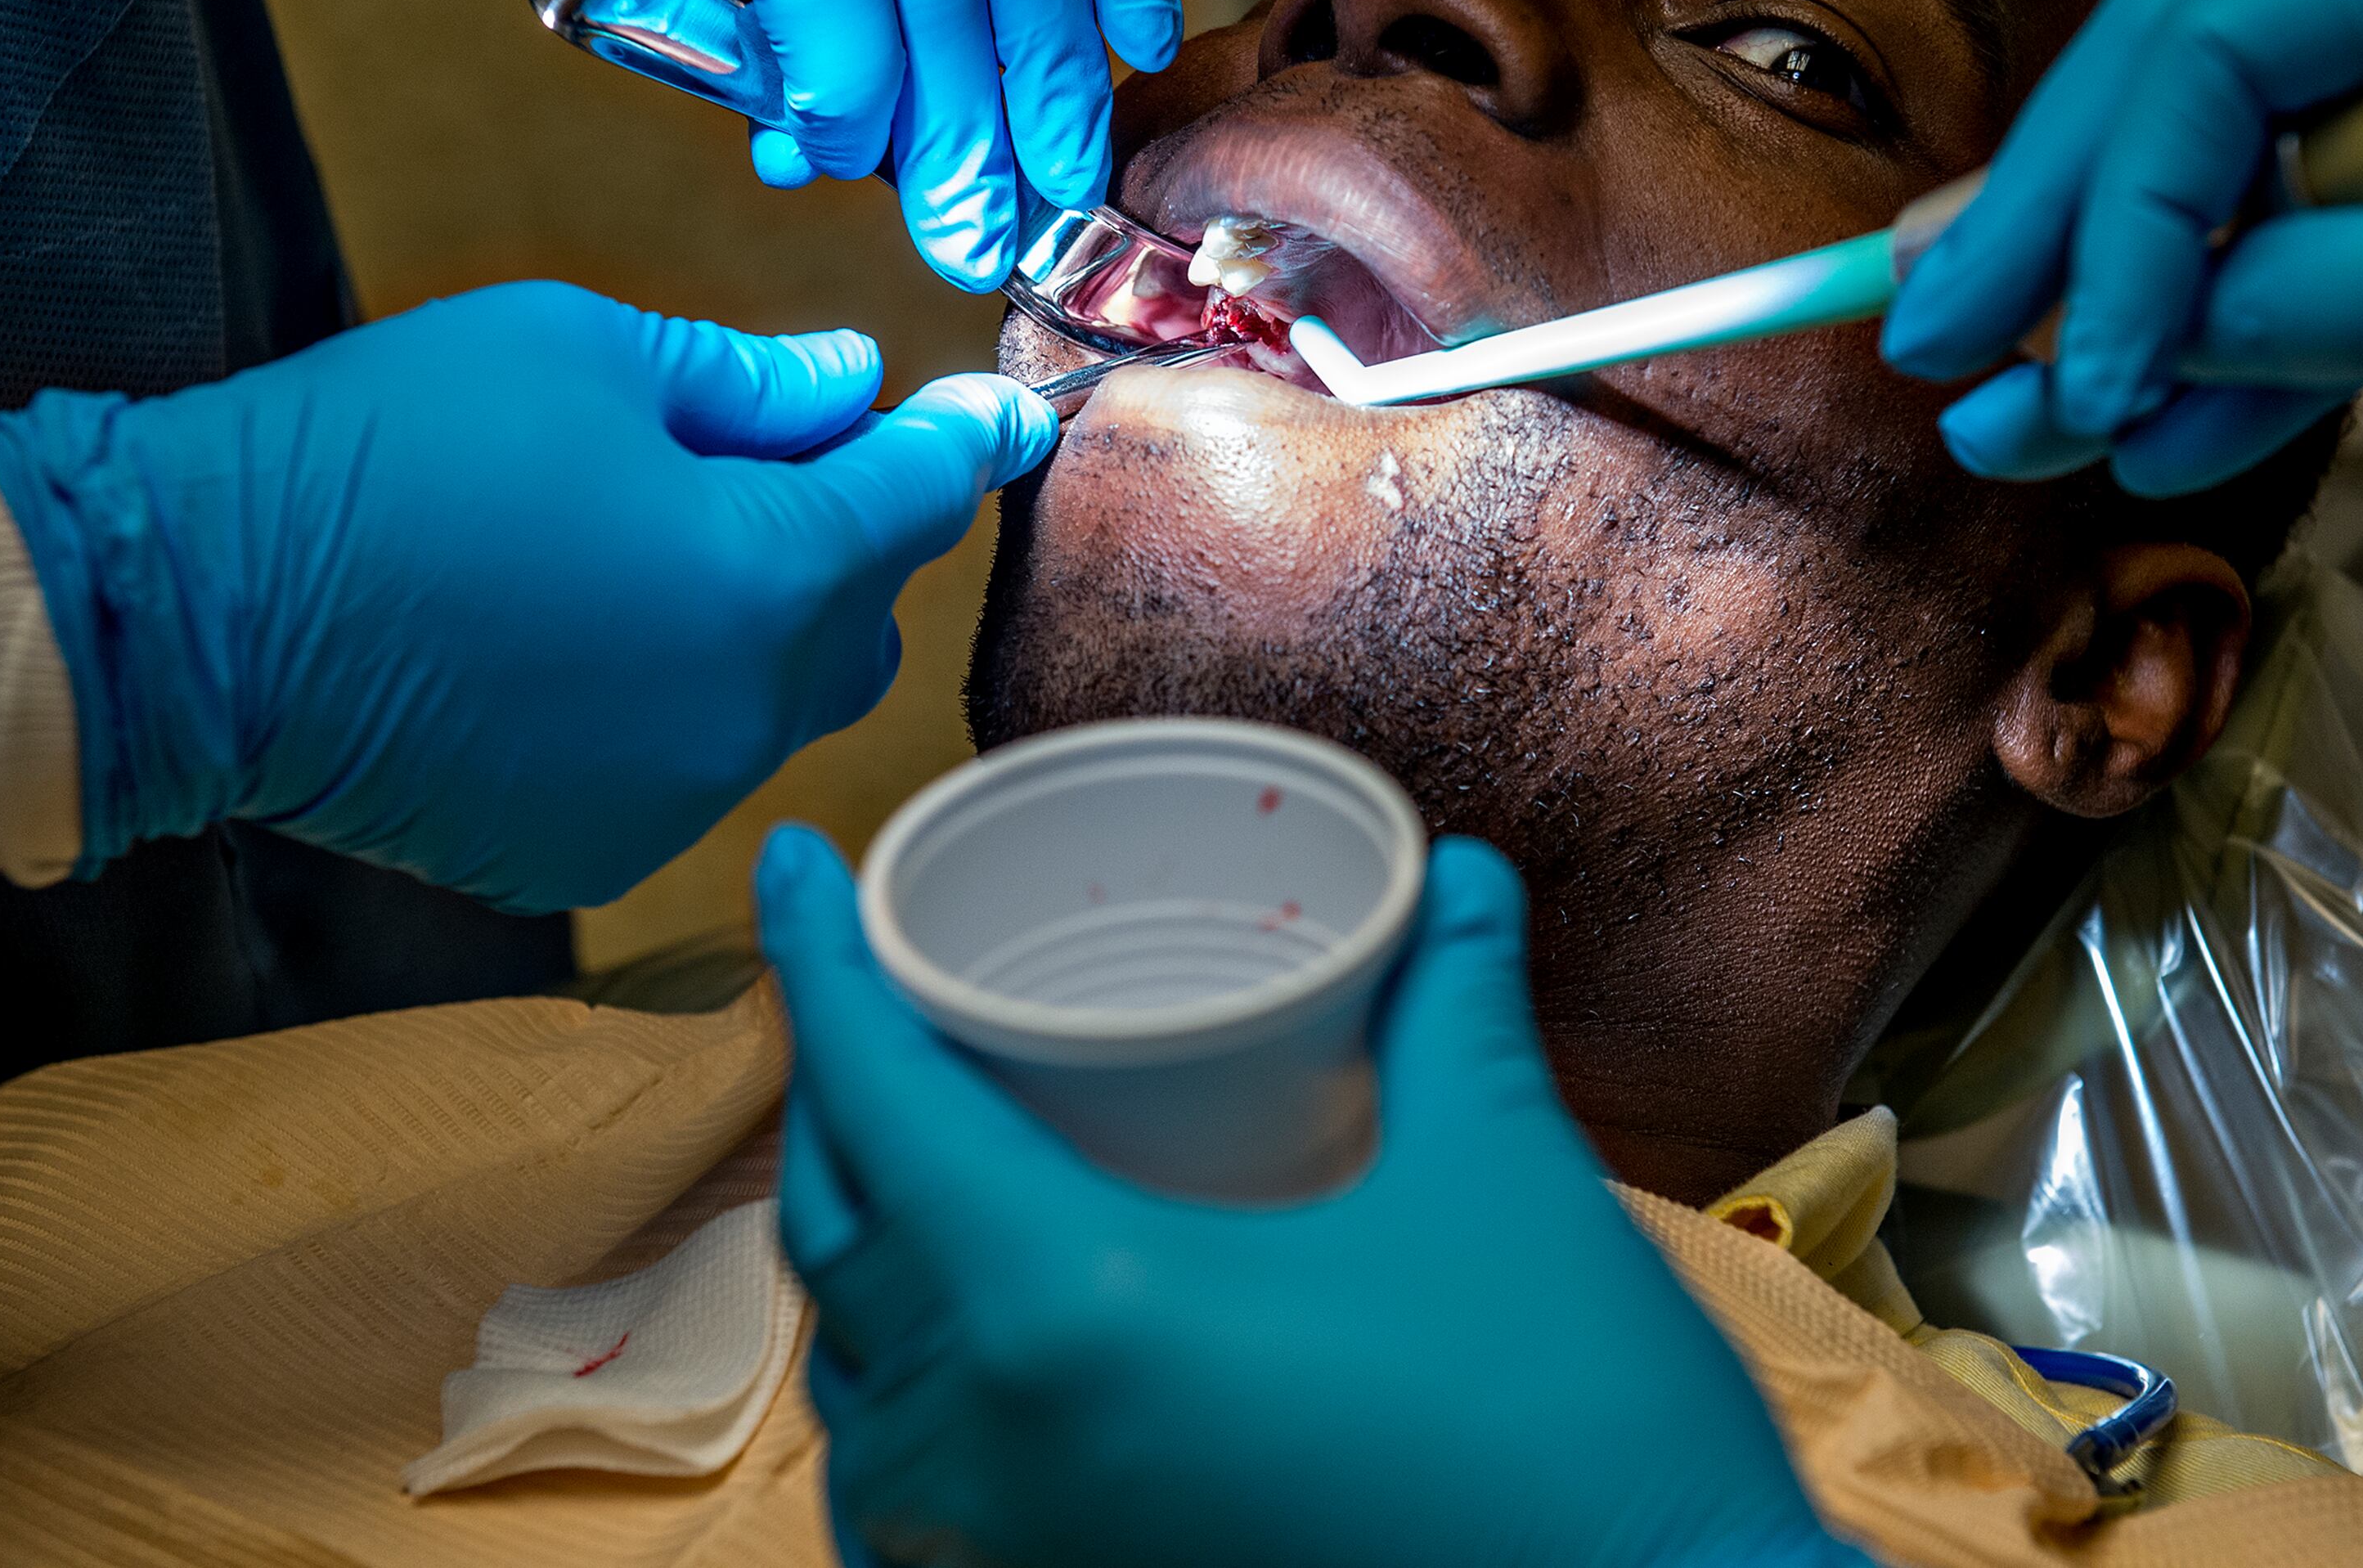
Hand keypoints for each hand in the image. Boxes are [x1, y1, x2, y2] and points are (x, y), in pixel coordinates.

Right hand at [0, 283, 1052, 910]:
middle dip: (845, 538)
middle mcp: (744, 710)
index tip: (998, 415)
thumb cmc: (384, 451)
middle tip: (762, 465)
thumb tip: (852, 384)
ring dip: (750, 630)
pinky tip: (568, 648)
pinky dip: (663, 708)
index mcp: (764, 574)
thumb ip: (749, 380)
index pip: (919, 499)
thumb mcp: (582, 353)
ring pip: (777, 702)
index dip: (962, 443)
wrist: (194, 613)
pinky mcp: (593, 852)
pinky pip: (683, 768)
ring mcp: (671, 797)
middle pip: (863, 617)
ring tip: (636, 556)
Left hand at [759, 826, 1871, 1567]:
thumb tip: (1464, 880)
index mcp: (1062, 1306)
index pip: (874, 1100)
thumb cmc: (1572, 1425)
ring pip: (854, 1394)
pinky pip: (910, 1517)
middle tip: (879, 996)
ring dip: (858, 1262)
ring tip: (911, 1165)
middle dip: (836, 1099)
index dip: (819, 963)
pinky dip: (902, 1416)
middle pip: (838, 1238)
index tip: (790, 864)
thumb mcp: (1505, 1177)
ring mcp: (1017, 1559)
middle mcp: (994, 1447)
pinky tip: (959, 1367)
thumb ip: (1457, 1009)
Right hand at [1878, 0, 2362, 494]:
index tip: (2074, 374)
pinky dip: (2230, 339)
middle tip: (1934, 352)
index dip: (2113, 210)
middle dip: (2056, 228)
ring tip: (2008, 419)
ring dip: (2110, 299)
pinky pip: (2324, 243)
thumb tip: (2168, 328)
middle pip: (2191, 78)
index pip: (2226, 39)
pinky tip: (2152, 425)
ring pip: (2235, 169)